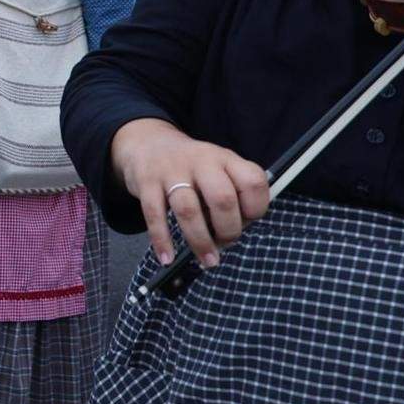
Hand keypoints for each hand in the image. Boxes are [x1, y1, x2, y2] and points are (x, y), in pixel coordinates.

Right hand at [110, 117, 270, 269]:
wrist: (147, 143)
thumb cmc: (191, 166)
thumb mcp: (218, 168)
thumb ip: (233, 194)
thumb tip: (234, 234)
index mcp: (225, 159)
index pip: (253, 181)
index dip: (256, 208)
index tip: (248, 221)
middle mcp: (201, 161)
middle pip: (223, 199)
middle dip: (228, 230)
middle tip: (225, 242)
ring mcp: (172, 171)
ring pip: (188, 210)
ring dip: (200, 241)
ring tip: (207, 260)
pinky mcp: (146, 182)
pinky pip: (154, 215)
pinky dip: (161, 240)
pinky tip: (167, 257)